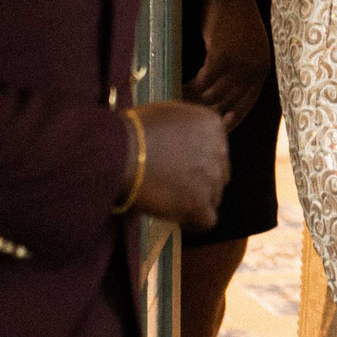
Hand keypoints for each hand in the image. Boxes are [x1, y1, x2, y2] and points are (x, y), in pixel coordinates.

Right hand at [129, 100, 228, 229]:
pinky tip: (176, 219)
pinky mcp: (199, 203)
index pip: (216, 148)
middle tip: (175, 187)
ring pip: (213, 197)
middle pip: (218, 173)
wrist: (117, 153)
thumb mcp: (166, 114)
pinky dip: (193, 222)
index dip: (198, 161)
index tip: (180, 168)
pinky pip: (207, 220)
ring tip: (168, 201)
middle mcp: (218, 150)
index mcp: (211, 125)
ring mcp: (211, 177)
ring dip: (195, 201)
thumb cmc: (130, 131)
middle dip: (200, 181)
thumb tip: (183, 138)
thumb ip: (184, 127)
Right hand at [184, 0, 272, 129]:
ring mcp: (240, 63)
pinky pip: (203, 82)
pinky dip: (190, 87)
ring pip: (214, 94)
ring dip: (196, 100)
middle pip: (229, 102)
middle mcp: (255, 68)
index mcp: (262, 67)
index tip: (219, 129)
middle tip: (191, 115)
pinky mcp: (222, 57)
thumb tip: (217, 91)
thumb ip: (236, 68)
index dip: (233, 117)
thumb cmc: (230, 17)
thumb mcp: (241, 46)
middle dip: (208, 110)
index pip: (248, 102)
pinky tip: (180, 86)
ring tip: (181, 101)